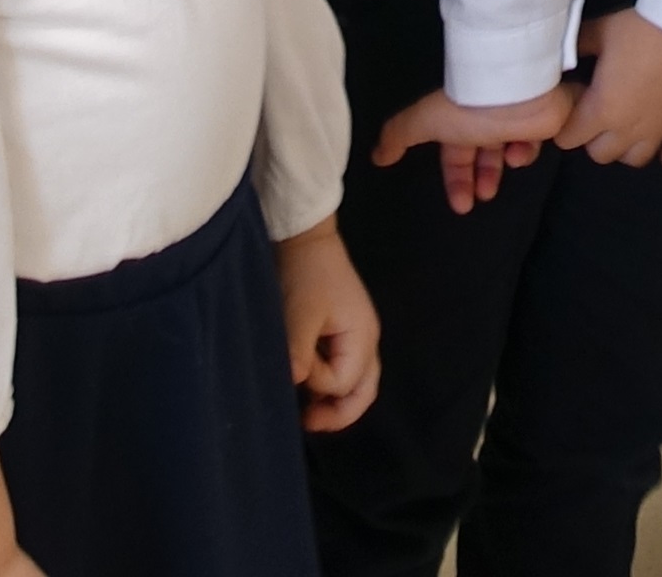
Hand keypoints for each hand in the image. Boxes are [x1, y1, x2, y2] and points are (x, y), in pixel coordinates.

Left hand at [276, 220, 381, 431]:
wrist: (305, 237)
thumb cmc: (305, 274)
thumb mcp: (298, 314)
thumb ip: (300, 353)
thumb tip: (297, 384)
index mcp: (362, 337)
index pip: (345, 382)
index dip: (318, 385)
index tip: (295, 369)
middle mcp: (367, 340)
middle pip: (364, 391)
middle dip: (339, 413)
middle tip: (308, 423)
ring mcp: (357, 335)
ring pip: (356, 382)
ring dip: (334, 400)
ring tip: (307, 412)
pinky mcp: (343, 330)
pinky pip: (344, 368)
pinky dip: (330, 383)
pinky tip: (309, 385)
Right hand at [369, 84, 572, 217]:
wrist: (517, 90)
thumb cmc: (470, 108)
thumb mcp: (425, 122)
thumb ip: (399, 136)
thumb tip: (375, 157)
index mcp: (459, 119)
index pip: (455, 154)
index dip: (456, 179)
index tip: (461, 206)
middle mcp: (486, 117)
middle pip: (483, 154)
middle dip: (482, 178)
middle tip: (483, 198)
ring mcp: (514, 116)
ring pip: (508, 148)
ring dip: (504, 162)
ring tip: (508, 161)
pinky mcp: (542, 117)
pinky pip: (534, 140)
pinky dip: (527, 148)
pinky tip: (520, 148)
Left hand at [565, 11, 661, 169]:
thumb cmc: (636, 29)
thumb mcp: (598, 33)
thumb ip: (576, 49)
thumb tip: (564, 60)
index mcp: (601, 110)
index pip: (569, 138)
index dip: (564, 124)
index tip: (569, 106)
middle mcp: (628, 129)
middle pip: (600, 154)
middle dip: (591, 138)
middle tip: (594, 114)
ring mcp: (659, 129)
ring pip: (636, 159)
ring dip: (626, 147)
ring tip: (624, 129)